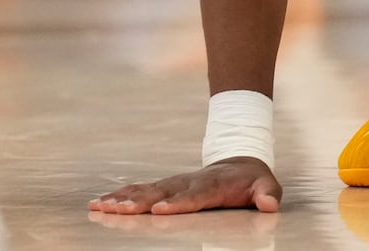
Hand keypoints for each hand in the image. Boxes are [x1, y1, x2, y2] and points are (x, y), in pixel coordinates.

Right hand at [88, 157, 281, 214]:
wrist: (238, 159)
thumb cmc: (252, 180)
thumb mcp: (266, 185)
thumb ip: (268, 194)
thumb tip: (270, 205)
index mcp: (212, 185)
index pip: (193, 196)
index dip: (178, 204)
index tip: (160, 210)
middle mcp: (188, 182)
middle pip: (161, 192)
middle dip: (138, 202)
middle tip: (117, 210)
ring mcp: (174, 182)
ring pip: (144, 190)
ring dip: (121, 198)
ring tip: (99, 206)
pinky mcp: (164, 186)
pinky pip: (138, 189)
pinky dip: (119, 195)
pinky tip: (99, 203)